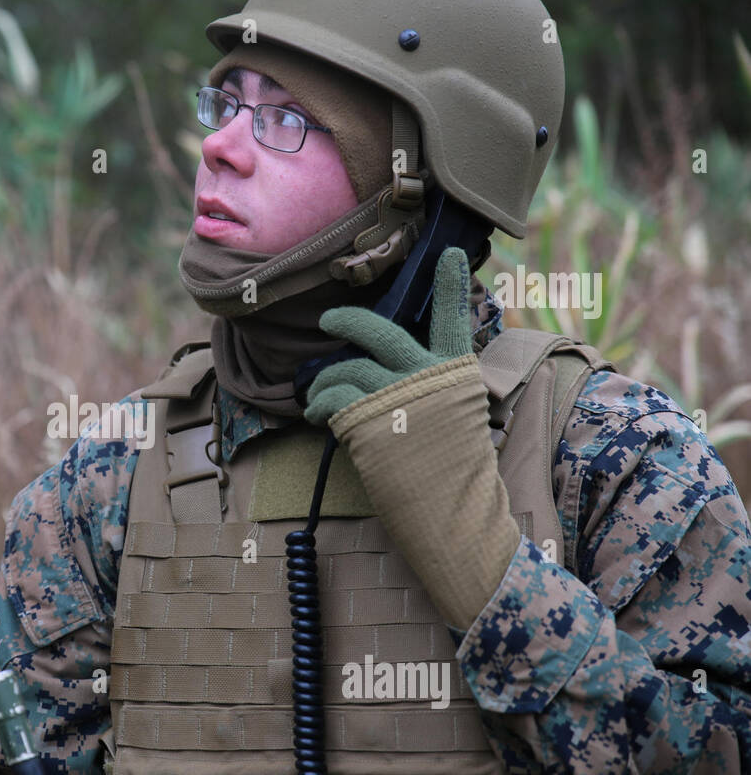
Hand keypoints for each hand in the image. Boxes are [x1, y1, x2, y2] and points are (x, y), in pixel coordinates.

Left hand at [294, 246, 519, 630]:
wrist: (454, 520)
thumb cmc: (452, 480)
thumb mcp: (454, 423)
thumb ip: (428, 391)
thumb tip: (387, 374)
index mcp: (457, 375)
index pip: (454, 321)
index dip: (451, 286)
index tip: (451, 254)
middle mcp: (430, 377)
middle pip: (379, 332)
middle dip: (347, 321)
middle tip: (327, 321)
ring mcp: (399, 396)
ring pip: (346, 368)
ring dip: (323, 382)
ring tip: (317, 399)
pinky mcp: (370, 420)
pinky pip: (333, 397)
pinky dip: (320, 404)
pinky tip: (318, 416)